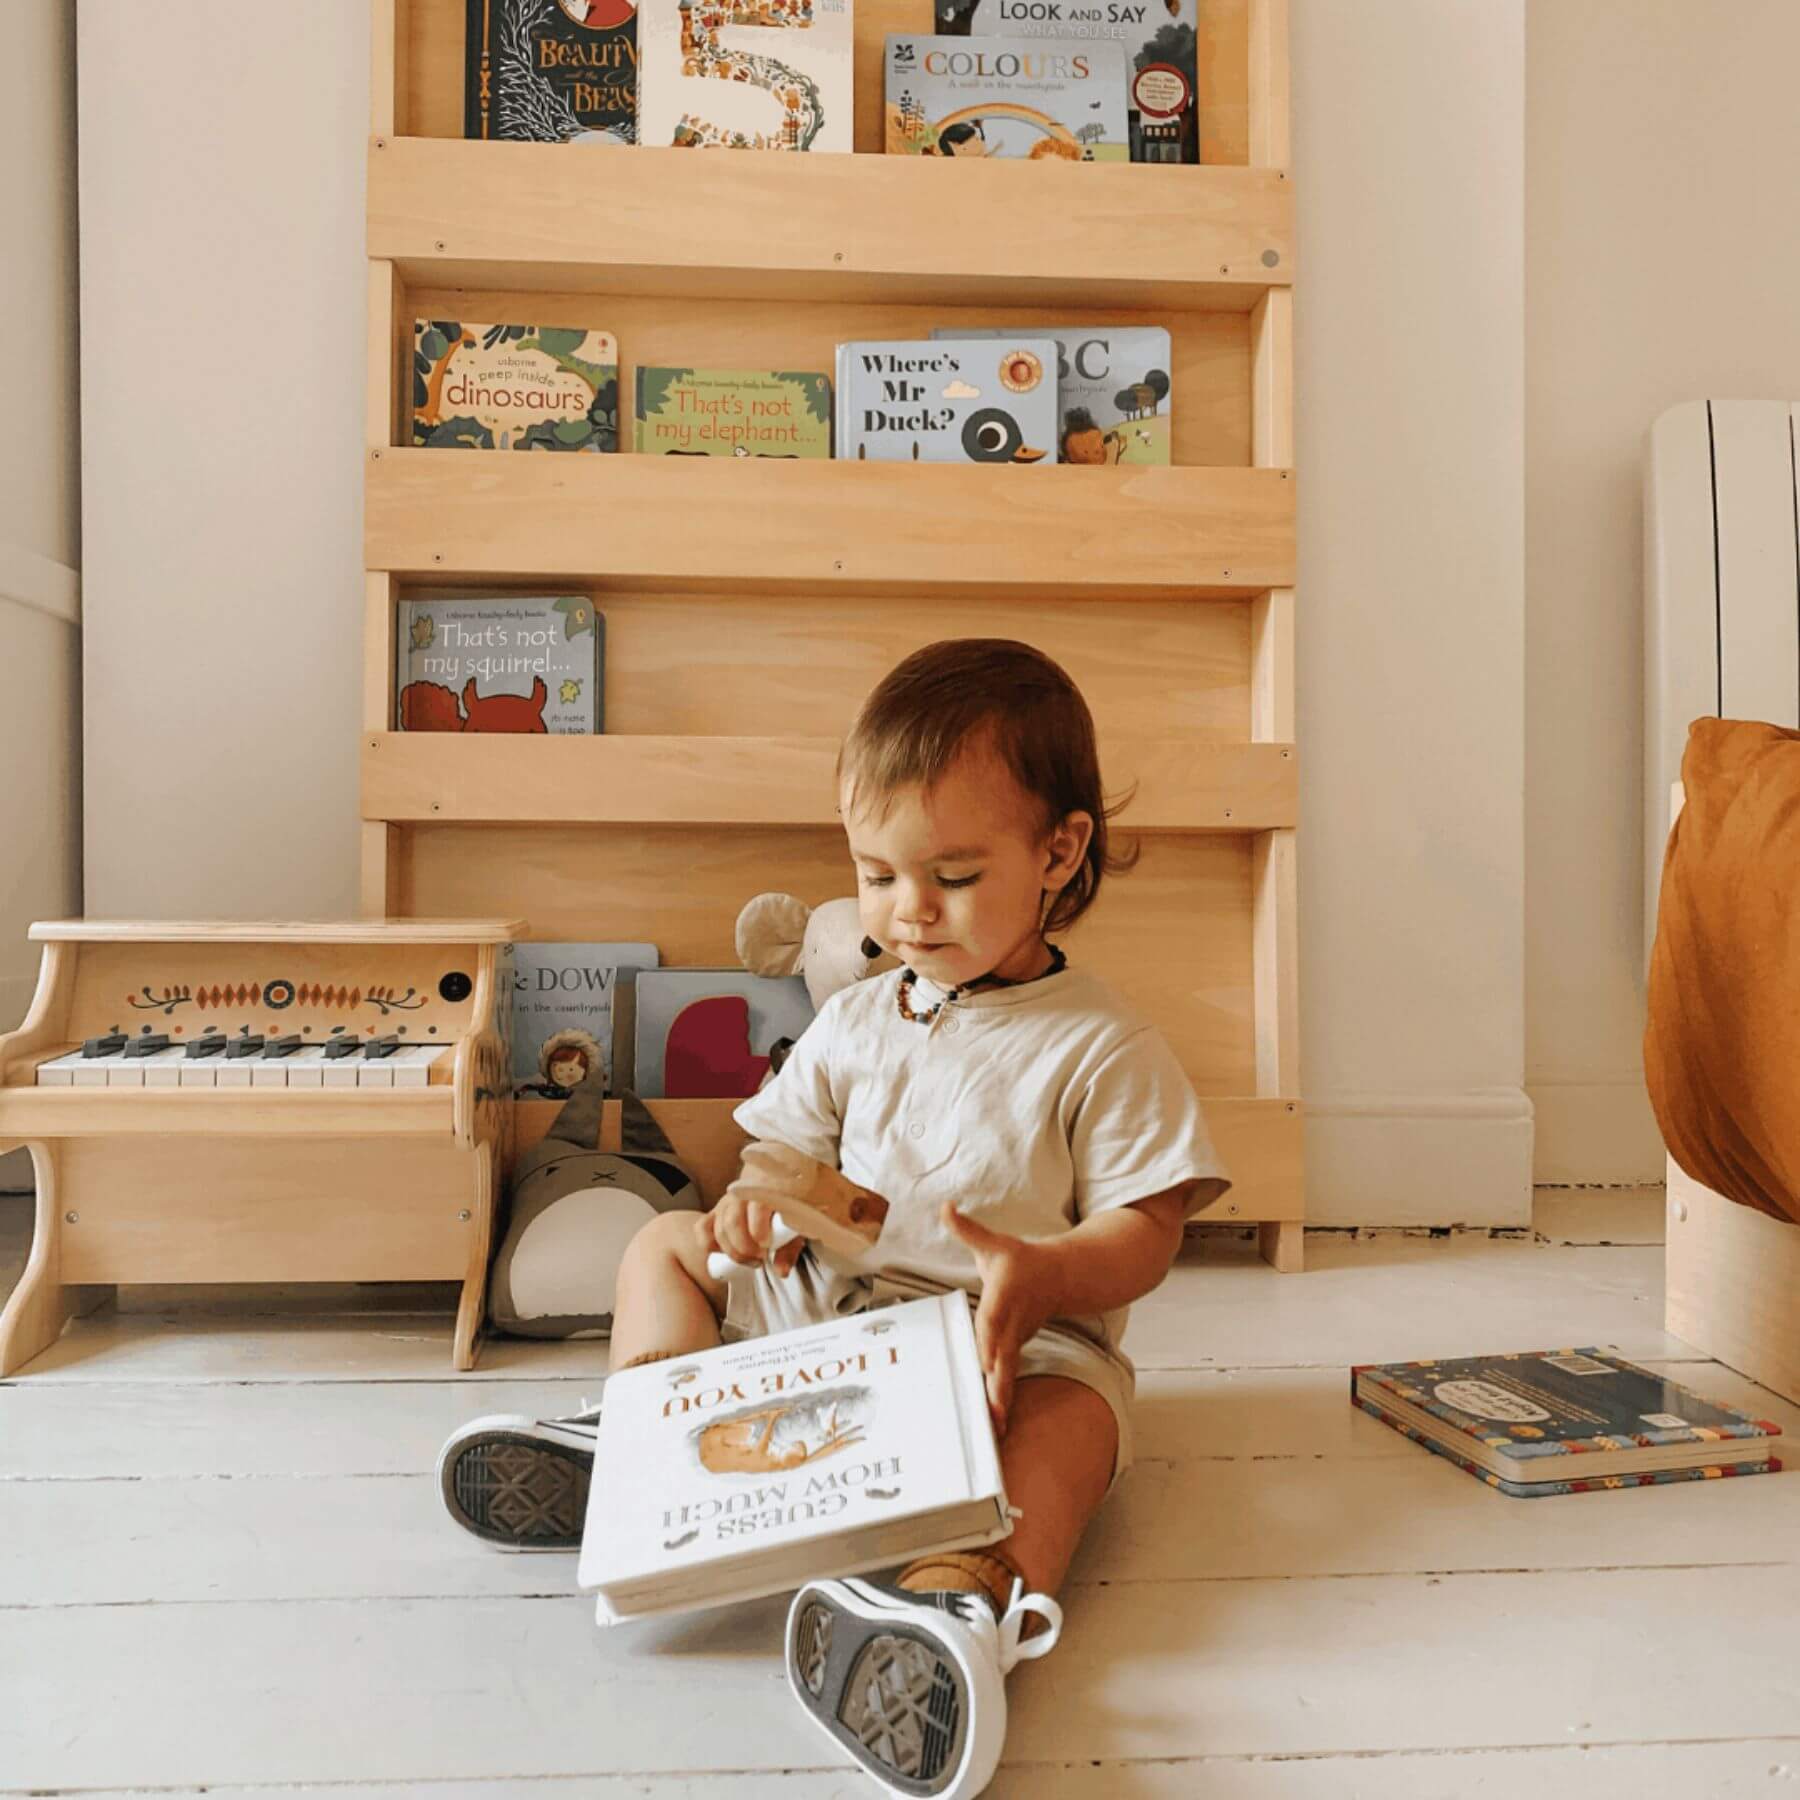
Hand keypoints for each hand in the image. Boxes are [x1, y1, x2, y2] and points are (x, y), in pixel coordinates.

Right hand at [709, 1183, 805, 1277]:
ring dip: (733, 1252)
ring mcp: (725, 1204)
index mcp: (765, 1192)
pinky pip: (701, 1228)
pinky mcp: (713, 1213)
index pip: (757, 1206)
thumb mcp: (792, 1230)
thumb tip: (781, 1271)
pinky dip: (710, 1245)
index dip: (759, 1229)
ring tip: (751, 1260)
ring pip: (719, 1230)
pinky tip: (727, 1252)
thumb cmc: (782, 1214)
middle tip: (760, 1259)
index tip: (767, 1246)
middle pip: (733, 1222)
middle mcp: (742, 1195)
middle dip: (744, 1248)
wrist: (768, 1194)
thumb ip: (788, 1251)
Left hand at [943, 1203, 1063, 1437]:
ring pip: (1006, 1372)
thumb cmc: (1020, 1259)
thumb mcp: (994, 1243)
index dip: (990, 1340)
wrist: (1062, 1277)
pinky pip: (1006, 1376)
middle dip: (996, 1383)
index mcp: (1004, 1297)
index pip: (994, 1321)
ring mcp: (1016, 1339)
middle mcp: (1012, 1323)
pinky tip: (995, 1426)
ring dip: (999, 1400)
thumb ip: (968, 1229)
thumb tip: (945, 1207)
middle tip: (991, 1414)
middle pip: (1002, 1355)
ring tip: (994, 1430)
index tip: (986, 1361)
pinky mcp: (1015, 1350)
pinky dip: (1001, 1399)